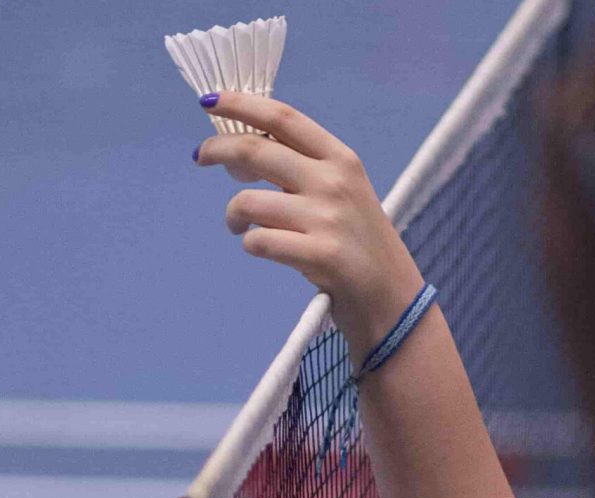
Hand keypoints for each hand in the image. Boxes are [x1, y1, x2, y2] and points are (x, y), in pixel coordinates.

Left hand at [193, 91, 423, 360]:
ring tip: (238, 226)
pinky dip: (250, 244)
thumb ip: (302, 170)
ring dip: (233, 214)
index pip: (284, 118)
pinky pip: (258, 241)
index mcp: (342, 159)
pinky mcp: (320, 255)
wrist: (393, 298)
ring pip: (249, 201)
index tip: (210, 101)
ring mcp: (328, 219)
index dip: (242, 104)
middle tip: (200, 157)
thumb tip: (241, 153)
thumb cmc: (359, 245)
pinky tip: (261, 248)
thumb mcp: (343, 194)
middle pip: (257, 150)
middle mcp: (335, 182)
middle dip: (217, 149)